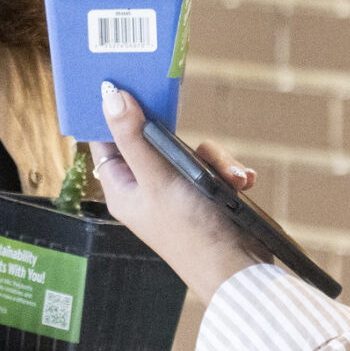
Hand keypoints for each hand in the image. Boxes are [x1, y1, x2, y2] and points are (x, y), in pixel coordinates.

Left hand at [90, 83, 262, 302]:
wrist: (241, 271)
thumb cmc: (192, 233)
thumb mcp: (158, 179)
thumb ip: (134, 137)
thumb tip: (110, 95)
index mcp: (123, 187)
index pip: (107, 139)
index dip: (112, 111)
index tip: (122, 79)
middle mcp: (147, 187)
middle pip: (154, 137)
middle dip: (179, 136)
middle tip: (187, 128)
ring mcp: (178, 190)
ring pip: (190, 149)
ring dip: (215, 159)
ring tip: (231, 179)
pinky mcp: (206, 193)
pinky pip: (214, 166)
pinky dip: (229, 172)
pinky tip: (242, 183)